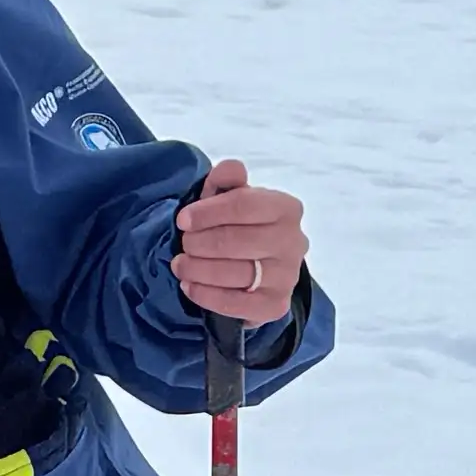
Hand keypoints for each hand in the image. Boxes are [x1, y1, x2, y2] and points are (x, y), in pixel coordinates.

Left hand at [170, 159, 305, 333]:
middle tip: (183, 244)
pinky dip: (208, 296)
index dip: (208, 212)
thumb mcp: (231, 197)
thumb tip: (230, 169)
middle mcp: (294, 242)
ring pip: (237, 273)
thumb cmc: (240, 225)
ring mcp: (288, 276)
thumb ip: (228, 179)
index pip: (244, 205)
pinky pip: (238, 304)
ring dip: (199, 269)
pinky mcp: (276, 305)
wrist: (258, 265)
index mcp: (286, 208)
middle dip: (200, 243)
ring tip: (180, 265)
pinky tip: (190, 287)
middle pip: (238, 241)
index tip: (183, 220)